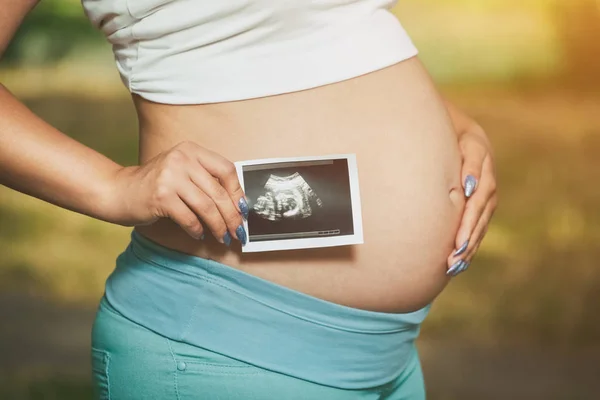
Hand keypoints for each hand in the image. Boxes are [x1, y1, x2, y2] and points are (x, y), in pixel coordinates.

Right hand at [107, 141, 249, 245]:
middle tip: (238, 232)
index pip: (226, 170)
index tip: (243, 210)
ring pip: (206, 207)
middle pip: (218, 192)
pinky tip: (199, 234)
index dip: (238, 192)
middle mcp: (182, 159)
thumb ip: (206, 180)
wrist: (119, 190)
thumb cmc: (156, 184)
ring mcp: (170, 177)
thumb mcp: (182, 171)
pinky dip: (197, 229)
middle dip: (232, 217)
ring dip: (218, 227)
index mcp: (191, 150)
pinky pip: (189, 218)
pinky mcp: (161, 196)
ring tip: (222, 237)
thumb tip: (238, 205)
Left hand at [446, 120, 497, 275]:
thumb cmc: (462, 141)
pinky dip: (469, 248)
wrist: (468, 138)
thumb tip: (469, 187)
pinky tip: (459, 263)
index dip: (467, 227)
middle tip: (452, 263)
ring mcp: (486, 204)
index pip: (476, 208)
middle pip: (478, 224)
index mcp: (485, 180)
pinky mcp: (482, 210)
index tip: (457, 244)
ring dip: (467, 250)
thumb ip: (471, 166)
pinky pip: (476, 231)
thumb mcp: (469, 147)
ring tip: (453, 267)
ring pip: (478, 231)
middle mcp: (489, 195)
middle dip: (466, 245)